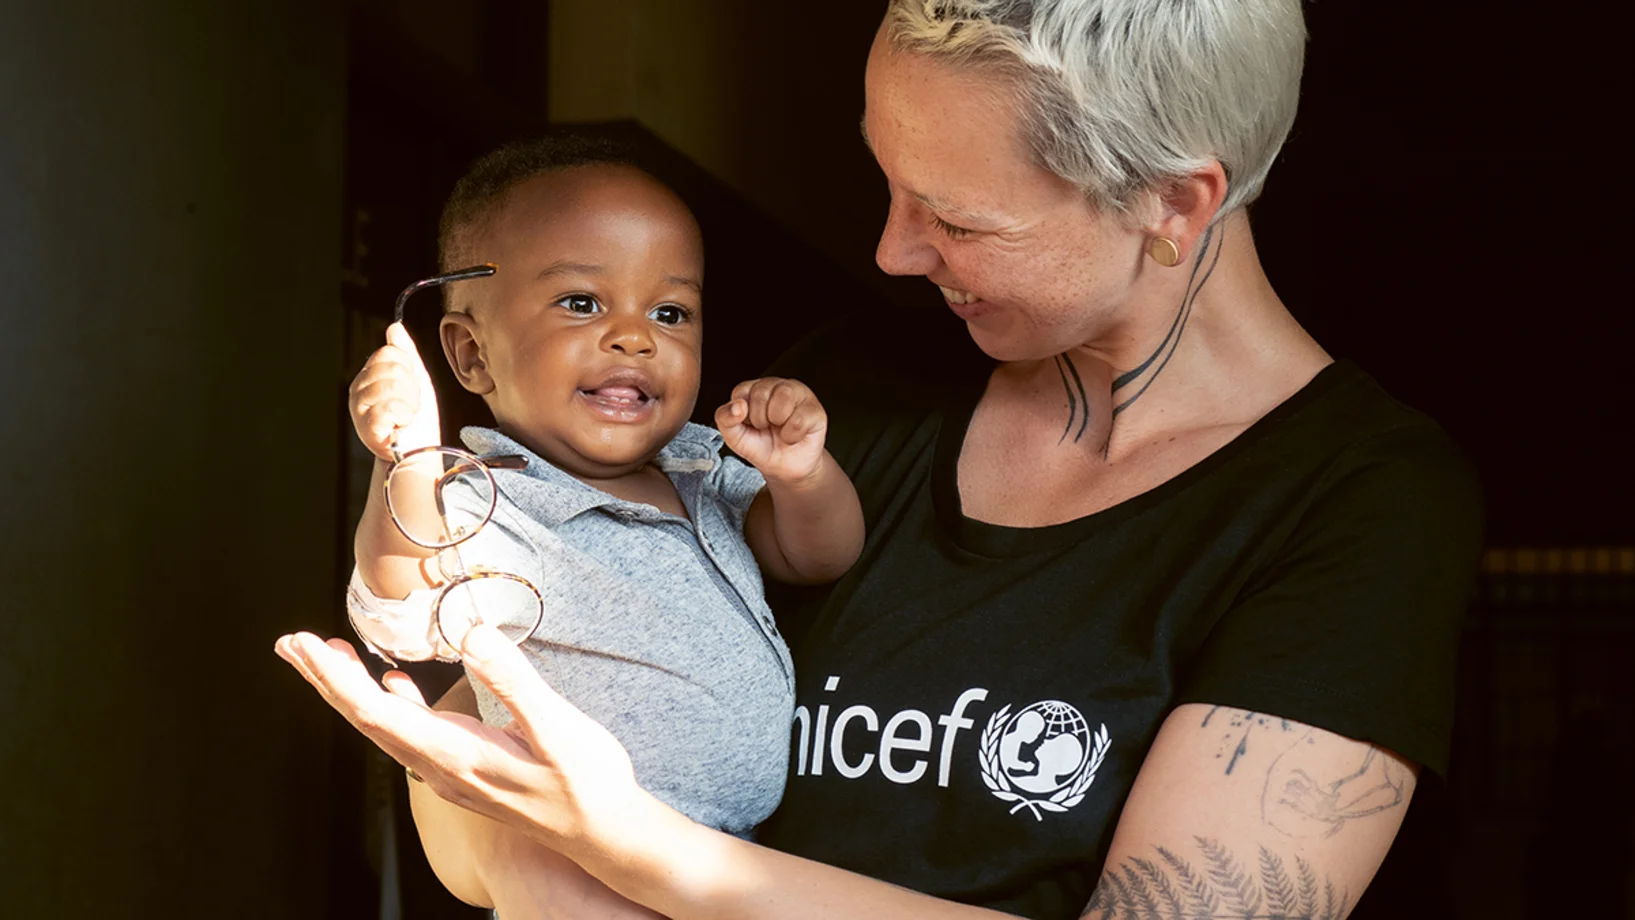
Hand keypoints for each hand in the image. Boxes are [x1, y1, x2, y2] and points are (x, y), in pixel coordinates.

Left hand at [274, 625, 642, 850]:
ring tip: (328, 654)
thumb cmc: (585, 783)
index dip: (336, 679)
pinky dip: (395, 703)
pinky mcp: (467, 767)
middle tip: (292, 642)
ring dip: (352, 689)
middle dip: (326, 680)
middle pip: (368, 720)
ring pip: (386, 726)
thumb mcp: (557, 728)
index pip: (378, 714)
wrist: (602, 832)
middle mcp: (443, 767)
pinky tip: (394, 681)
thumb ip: (513, 681)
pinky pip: (414, 733)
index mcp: (457, 755)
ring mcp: (452, 771)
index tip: (307, 645)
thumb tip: (472, 636)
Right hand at [349, 322, 440, 460]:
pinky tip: (400, 425)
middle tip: (409, 405)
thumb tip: (394, 327)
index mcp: (368, 375)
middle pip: (392, 367)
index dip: (409, 370)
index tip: (411, 388)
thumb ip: (405, 353)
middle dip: (411, 387)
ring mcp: (358, 408)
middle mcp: (358, 389)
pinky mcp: (365, 426)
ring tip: (406, 416)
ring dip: (410, 403)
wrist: (420, 450)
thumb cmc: (417, 418)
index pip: (390, 353)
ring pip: (392, 385)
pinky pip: (391, 406)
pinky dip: (404, 416)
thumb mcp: (416, 379)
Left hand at [715, 377, 827, 483]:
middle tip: (766, 429)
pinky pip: (799, 419)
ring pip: (784, 396)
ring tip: (780, 430)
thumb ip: (725, 418)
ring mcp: (799, 395)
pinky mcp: (815, 410)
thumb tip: (737, 405)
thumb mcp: (734, 436)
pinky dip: (792, 435)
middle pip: (762, 392)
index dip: (742, 414)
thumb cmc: (761, 446)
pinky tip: (792, 436)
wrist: (784, 469)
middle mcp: (778, 386)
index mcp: (755, 388)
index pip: (741, 391)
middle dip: (760, 419)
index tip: (749, 425)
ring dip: (777, 422)